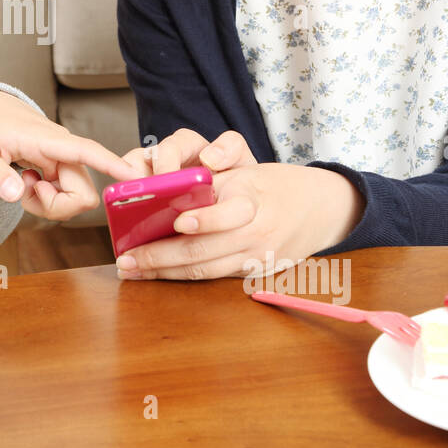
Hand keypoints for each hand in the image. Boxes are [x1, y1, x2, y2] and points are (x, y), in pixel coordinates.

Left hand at [0, 89, 137, 220]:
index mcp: (45, 139)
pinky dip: (44, 199)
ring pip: (76, 197)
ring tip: (21, 184)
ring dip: (49, 204)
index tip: (134, 176)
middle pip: (84, 193)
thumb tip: (16, 194)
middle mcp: (61, 149)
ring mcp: (62, 159)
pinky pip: (64, 194)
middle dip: (57, 207)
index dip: (112, 164)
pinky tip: (25, 183)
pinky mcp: (58, 166)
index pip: (86, 150)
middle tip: (24, 192)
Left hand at [114, 129, 362, 279]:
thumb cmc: (272, 184)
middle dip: (161, 256)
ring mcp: (255, 259)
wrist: (320, 210)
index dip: (204, 220)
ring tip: (132, 271)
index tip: (177, 222)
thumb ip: (211, 178)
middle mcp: (256, 234)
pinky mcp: (253, 274)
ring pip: (204, 270)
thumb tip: (166, 186)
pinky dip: (181, 276)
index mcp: (254, 200)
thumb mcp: (246, 170)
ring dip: (164, 272)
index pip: (229, 214)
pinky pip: (212, 277)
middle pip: (205, 250)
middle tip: (127, 259)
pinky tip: (155, 274)